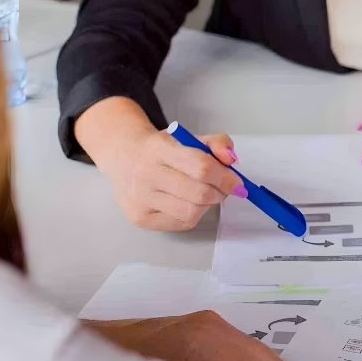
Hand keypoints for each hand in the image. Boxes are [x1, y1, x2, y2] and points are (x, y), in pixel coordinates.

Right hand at [101, 125, 243, 231]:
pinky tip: (186, 202)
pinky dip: (192, 214)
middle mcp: (146, 174)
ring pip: (191, 212)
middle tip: (222, 189)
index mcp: (159, 149)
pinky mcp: (140, 218)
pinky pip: (181, 223)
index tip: (238, 183)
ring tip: (202, 194)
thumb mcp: (188, 137)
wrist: (123, 157)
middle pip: (199, 194)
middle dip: (219, 193)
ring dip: (206, 206)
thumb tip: (232, 160)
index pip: (201, 167)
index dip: (226, 178)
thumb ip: (216, 143)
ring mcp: (140, 199)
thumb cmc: (161, 149)